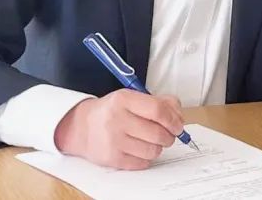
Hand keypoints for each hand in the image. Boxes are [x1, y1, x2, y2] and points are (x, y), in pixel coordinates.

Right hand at [53, 90, 183, 169]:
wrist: (82, 127)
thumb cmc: (114, 111)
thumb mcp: (134, 97)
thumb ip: (160, 102)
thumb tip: (179, 117)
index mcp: (124, 100)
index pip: (158, 110)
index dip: (174, 119)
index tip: (178, 125)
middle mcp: (117, 119)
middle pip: (157, 133)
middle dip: (170, 136)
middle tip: (168, 135)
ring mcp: (113, 140)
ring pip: (152, 150)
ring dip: (159, 147)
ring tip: (153, 141)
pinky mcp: (111, 159)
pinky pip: (142, 163)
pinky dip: (147, 158)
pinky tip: (141, 149)